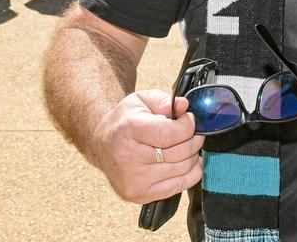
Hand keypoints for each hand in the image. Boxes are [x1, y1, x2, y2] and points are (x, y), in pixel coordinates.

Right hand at [91, 89, 203, 203]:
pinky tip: (184, 162)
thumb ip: (164, 101)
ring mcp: (134, 180)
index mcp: (128, 130)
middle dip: (194, 139)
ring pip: (183, 169)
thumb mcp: (141, 101)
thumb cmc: (124, 122)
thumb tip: (184, 106)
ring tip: (184, 146)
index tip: (188, 120)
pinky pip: (180, 186)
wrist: (102, 146)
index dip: (187, 126)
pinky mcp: (140, 195)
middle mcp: (128, 158)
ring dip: (192, 156)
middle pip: (179, 152)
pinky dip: (190, 173)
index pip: (169, 134)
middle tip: (192, 133)